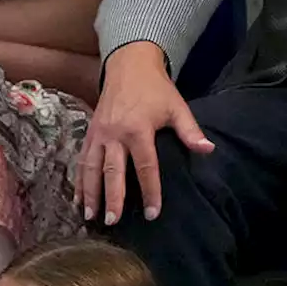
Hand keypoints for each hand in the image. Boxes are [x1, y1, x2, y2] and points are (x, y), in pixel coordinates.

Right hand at [76, 41, 213, 225]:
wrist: (129, 64)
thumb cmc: (156, 89)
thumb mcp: (176, 107)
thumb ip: (190, 131)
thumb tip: (208, 150)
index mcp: (138, 130)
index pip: (145, 167)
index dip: (150, 191)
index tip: (151, 213)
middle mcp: (115, 134)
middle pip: (112, 171)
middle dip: (112, 198)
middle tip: (112, 221)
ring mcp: (99, 134)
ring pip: (91, 168)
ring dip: (90, 193)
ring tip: (90, 217)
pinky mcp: (90, 133)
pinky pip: (82, 160)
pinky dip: (79, 181)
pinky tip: (77, 199)